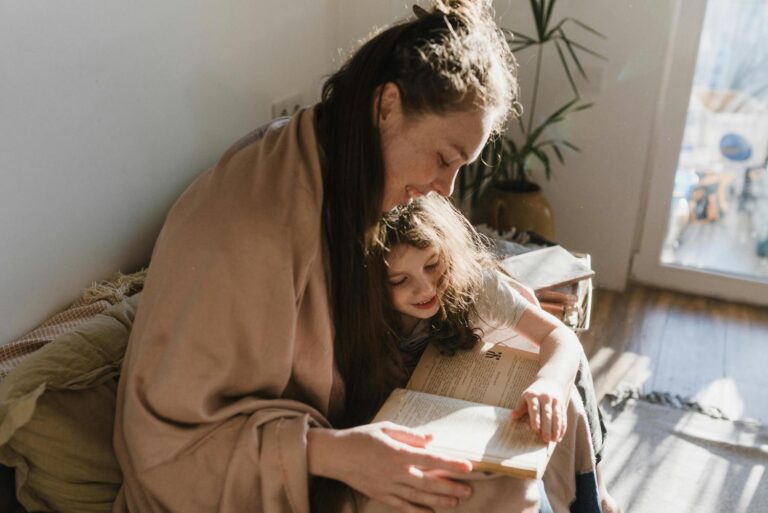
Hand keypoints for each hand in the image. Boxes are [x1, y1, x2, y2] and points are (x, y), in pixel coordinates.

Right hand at [308, 422, 472, 512]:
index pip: (431, 459)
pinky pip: (402, 506)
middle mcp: (396, 472)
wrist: (336, 455)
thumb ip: (410, 435)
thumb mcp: (386, 428)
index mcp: (398, 453)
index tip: (468, 467)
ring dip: (439, 499)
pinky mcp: (381, 495)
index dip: (451, 464)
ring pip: (419, 496)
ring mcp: (388, 486)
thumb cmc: (361, 437)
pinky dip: (417, 511)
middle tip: (470, 490)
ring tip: (456, 501)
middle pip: (429, 482)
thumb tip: (431, 438)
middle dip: (451, 486)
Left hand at [510, 378, 566, 442]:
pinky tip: (560, 436)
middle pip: (547, 414)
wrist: (550, 381)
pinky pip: (563, 417)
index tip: (535, 428)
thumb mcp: (525, 396)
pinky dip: (562, 427)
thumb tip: (513, 416)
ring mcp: (555, 401)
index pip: (535, 407)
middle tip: (545, 439)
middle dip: (547, 427)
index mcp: (534, 395)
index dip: (535, 418)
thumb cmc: (534, 392)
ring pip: (557, 416)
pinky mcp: (562, 405)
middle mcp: (546, 398)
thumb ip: (520, 407)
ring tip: (554, 440)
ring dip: (556, 429)